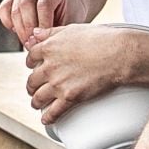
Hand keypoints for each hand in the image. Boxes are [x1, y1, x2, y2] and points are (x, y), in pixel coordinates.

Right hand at [0, 0, 78, 46]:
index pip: (43, 5)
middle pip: (25, 5)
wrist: (65, 1)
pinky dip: (8, 22)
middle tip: (34, 44)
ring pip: (14, 9)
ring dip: (19, 30)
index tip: (44, 40)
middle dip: (28, 29)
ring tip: (29, 41)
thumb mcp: (71, 19)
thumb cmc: (69, 10)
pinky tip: (18, 31)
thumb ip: (57, 30)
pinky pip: (3, 8)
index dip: (43, 25)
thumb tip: (39, 43)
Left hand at [21, 25, 148, 120]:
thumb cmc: (100, 39)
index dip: (31, 64)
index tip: (34, 68)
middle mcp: (49, 66)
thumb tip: (34, 33)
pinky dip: (48, 117)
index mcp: (48, 48)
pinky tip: (47, 120)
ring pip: (38, 98)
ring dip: (36, 103)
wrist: (118, 54)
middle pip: (32, 80)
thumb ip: (50, 32)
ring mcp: (58, 83)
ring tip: (38, 104)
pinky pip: (53, 112)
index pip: (30, 58)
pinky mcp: (69, 97)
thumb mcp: (71, 29)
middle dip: (32, 86)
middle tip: (35, 88)